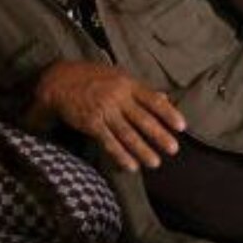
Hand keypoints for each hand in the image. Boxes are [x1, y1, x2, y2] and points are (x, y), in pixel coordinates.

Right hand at [32, 60, 186, 170]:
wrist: (60, 81)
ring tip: (155, 163)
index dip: (169, 114)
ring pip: (127, 134)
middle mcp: (118, 97)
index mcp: (128, 84)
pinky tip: (131, 166)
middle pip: (143, 119)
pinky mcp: (91, 123)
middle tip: (173, 149)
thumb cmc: (93, 78)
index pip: (153, 100)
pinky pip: (109, 142)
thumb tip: (165, 98)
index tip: (182, 127)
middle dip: (159, 136)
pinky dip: (121, 155)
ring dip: (143, 150)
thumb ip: (141, 90)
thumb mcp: (119, 77)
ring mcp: (104, 110)